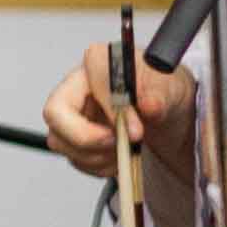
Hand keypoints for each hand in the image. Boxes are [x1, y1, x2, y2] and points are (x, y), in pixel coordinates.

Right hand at [44, 46, 193, 174]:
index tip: (136, 129)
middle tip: (118, 144)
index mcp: (98, 61)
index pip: (88, 81)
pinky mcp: (72, 137)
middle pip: (55, 114)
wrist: (167, 113)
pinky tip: (119, 155)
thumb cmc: (163, 92)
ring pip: (61, 142)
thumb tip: (150, 105)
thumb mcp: (171, 90)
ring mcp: (70, 113)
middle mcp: (76, 85)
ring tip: (127, 148)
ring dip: (97, 155)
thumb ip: (160, 97)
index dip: (111, 108)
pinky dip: (100, 165)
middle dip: (86, 137)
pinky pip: (75, 159)